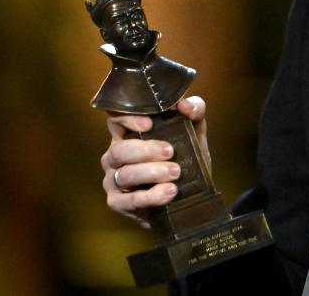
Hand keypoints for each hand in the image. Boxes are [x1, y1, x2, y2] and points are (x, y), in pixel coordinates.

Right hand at [100, 96, 209, 226]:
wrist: (188, 197)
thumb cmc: (185, 159)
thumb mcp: (194, 134)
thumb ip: (194, 113)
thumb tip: (185, 105)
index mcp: (128, 135)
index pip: (115, 120)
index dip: (127, 119)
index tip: (149, 123)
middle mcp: (115, 156)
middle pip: (118, 149)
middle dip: (145, 150)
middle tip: (170, 152)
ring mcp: (113, 180)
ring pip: (125, 174)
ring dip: (151, 173)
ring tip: (176, 173)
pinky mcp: (118, 203)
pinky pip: (130, 200)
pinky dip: (151, 196)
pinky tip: (169, 191)